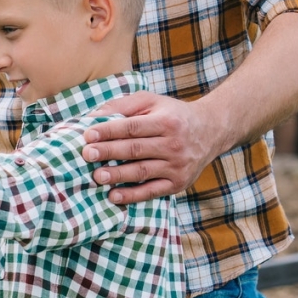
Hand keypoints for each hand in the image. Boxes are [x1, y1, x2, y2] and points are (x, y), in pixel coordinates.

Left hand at [83, 92, 225, 203]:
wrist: (211, 131)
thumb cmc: (172, 114)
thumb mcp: (151, 102)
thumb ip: (122, 106)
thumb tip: (92, 116)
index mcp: (167, 121)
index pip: (133, 127)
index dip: (109, 131)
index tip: (87, 134)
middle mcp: (174, 144)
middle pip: (136, 149)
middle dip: (109, 152)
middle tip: (86, 154)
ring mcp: (177, 166)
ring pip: (142, 171)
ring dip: (117, 175)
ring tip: (96, 176)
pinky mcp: (179, 183)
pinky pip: (152, 191)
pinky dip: (132, 195)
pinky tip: (113, 196)